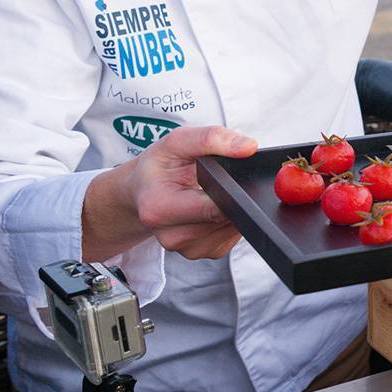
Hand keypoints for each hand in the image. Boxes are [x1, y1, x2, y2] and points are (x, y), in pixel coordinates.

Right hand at [83, 126, 257, 261]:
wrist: (144, 190)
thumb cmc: (158, 167)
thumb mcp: (177, 142)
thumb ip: (211, 139)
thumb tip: (248, 147)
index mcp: (159, 209)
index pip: (213, 208)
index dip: (231, 191)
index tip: (234, 178)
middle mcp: (172, 236)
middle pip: (226, 218)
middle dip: (233, 196)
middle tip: (222, 180)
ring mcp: (191, 249)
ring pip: (234, 227)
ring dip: (234, 206)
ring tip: (215, 191)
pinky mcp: (207, 252)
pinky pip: (233, 235)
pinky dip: (233, 218)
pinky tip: (218, 205)